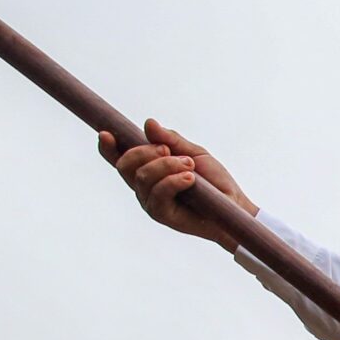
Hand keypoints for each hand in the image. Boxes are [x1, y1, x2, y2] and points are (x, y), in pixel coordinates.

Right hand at [98, 119, 257, 250]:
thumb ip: (171, 140)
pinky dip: (172, 181)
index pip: (119, 159)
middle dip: (144, 152)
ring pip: (142, 177)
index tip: (105, 133)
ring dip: (166, 166)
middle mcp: (144, 187)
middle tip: (168, 150)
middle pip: (125, 165)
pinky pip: (157, 194)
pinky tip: (190, 179)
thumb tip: (148, 124)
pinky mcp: (162, 216)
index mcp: (148, 170)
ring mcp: (151, 202)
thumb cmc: (214, 181)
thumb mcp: (194, 154)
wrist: (234, 206)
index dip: (108, 147)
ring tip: (191, 167)